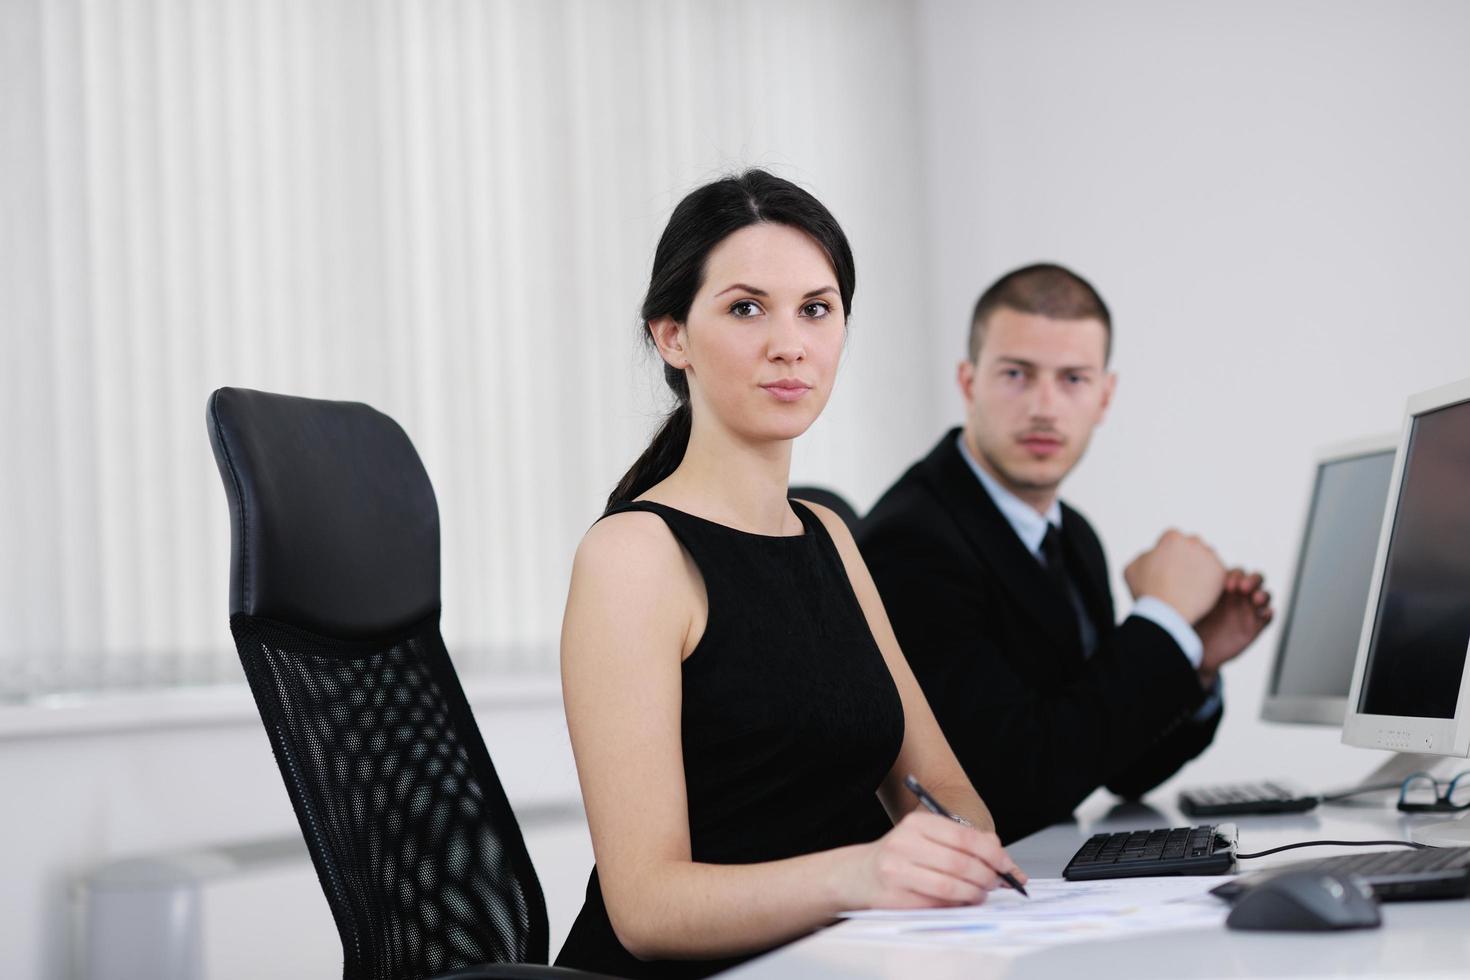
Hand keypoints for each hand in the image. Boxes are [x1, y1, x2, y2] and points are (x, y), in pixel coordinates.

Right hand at [842, 811, 1026, 909]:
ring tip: (979, 894)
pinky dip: (955, 906)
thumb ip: (964, 844)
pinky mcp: (894, 897)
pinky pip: (936, 905)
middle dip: (986, 877)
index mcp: (916, 823)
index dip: (992, 854)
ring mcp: (897, 871)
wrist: (860, 874)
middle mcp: (904, 844)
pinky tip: (960, 902)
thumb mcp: (928, 838)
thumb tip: (1006, 862)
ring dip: (973, 894)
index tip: (1006, 866)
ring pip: (950, 887)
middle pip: (960, 863)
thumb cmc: (902, 856)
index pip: (965, 837)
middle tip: (995, 883)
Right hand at [1124, 529, 1226, 623]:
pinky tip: (1197, 590)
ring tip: (1188, 584)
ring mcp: (1209, 557)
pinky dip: (1208, 579)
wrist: (1167, 613)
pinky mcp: (1220, 573)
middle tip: (1177, 575)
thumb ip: (1144, 555)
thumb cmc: (1147, 591)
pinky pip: (1215, 572)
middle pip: (1191, 545)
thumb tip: (1153, 555)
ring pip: (1205, 557)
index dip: (1166, 552)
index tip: (1163, 567)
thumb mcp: (1132, 567)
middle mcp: (1193, 542)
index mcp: (1172, 538)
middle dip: (1185, 556)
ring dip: (1199, 566)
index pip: (1171, 539)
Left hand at [1195, 568, 1272, 683]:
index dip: (1236, 574)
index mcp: (1224, 586)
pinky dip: (1269, 612)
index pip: (1238, 572)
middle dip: (1253, 580)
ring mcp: (1248, 610)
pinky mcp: (1255, 626)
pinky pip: (1268, 617)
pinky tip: (1265, 613)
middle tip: (1242, 588)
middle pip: (1256, 578)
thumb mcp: (1190, 604)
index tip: (1225, 585)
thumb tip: (1177, 573)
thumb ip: (1191, 590)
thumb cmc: (1189, 622)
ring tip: (1256, 599)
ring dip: (1264, 594)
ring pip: (1265, 595)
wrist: (1194, 650)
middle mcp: (1238, 596)